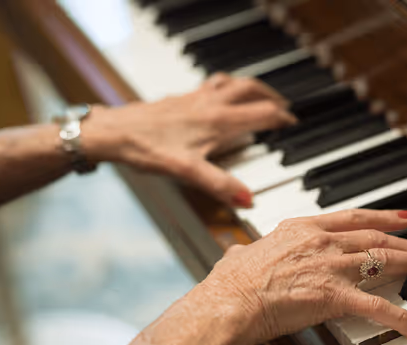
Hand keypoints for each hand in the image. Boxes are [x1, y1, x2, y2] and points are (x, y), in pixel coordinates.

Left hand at [82, 74, 296, 206]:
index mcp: (217, 121)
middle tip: (283, 105)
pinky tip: (219, 96)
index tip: (292, 122)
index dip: (281, 117)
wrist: (113, 132)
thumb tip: (247, 199)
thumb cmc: (146, 148)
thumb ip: (220, 185)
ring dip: (251, 86)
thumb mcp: (187, 172)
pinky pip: (212, 84)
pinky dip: (227, 86)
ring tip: (260, 94)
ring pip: (232, 82)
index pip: (261, 113)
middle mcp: (209, 104)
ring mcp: (194, 99)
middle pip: (250, 89)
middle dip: (271, 96)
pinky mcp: (181, 99)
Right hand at [201, 209, 406, 343]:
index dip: (381, 217)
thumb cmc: (230, 283)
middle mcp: (321, 242)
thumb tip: (237, 254)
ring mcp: (330, 266)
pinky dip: (399, 316)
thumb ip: (245, 252)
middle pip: (374, 237)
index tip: (399, 217)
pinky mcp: (333, 296)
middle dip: (404, 239)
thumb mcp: (239, 257)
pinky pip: (375, 306)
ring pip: (382, 261)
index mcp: (301, 229)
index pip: (352, 218)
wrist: (230, 302)